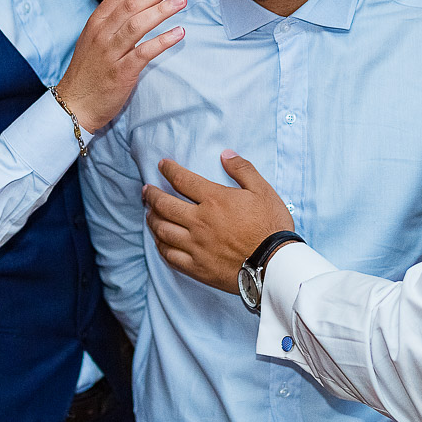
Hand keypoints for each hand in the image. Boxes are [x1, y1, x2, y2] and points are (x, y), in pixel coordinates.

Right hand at [56, 0, 185, 131]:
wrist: (74, 104)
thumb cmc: (89, 69)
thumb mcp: (95, 35)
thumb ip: (113, 9)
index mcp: (97, 22)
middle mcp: (102, 34)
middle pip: (132, 5)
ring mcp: (110, 53)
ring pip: (137, 25)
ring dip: (162, 10)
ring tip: (182, 0)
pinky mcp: (120, 73)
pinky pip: (144, 53)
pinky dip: (162, 41)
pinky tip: (179, 33)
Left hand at [144, 150, 294, 292]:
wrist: (275, 265)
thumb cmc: (271, 226)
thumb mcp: (263, 190)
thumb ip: (243, 169)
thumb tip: (225, 154)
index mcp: (214, 200)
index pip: (183, 180)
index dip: (169, 170)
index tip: (162, 165)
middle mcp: (199, 221)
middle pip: (164, 205)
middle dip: (152, 195)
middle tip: (146, 190)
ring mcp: (195, 245)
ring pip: (162, 230)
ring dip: (152, 219)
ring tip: (149, 213)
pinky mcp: (197, 267)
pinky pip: (170, 255)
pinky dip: (160, 245)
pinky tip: (159, 241)